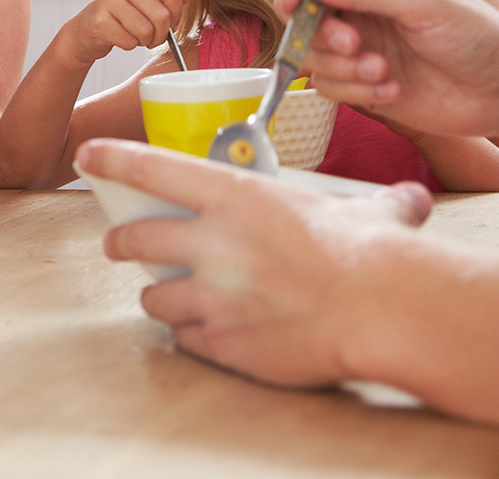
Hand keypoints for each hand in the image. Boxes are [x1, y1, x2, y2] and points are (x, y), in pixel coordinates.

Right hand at [62, 0, 190, 65]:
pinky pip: (129, 41)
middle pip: (161, 15)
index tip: (169, 24)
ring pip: (146, 30)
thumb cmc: (119, 19)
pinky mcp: (99, 21)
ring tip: (136, 38)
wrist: (84, 33)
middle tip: (152, 38)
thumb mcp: (146, 4)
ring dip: (144, 41)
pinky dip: (129, 46)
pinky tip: (121, 39)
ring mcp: (108, 0)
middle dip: (161, 35)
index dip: (176, 16)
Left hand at [77, 138, 429, 387]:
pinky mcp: (222, 343)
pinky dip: (190, 335)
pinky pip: (184, 339)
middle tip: (119, 243)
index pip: (155, 168)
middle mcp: (213, 243)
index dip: (114, 160)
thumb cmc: (374, 255)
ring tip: (166, 296)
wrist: (380, 310)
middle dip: (121, 240)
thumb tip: (411, 201)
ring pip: (154, 295)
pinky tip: (205, 333)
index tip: (87, 156)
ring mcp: (213, 296)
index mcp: (237, 197)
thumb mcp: (367, 213)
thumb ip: (377, 206)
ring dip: (157, 294)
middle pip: (138, 237)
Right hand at [274, 0, 498, 138]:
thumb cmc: (480, 35)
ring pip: (309, 52)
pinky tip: (394, 89)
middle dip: (317, 29)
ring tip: (383, 70)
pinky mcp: (362, 83)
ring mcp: (359, 45)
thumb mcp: (425, 1)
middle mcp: (360, 6)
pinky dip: (357, 91)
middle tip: (351, 42)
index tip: (294, 0)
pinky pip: (329, 86)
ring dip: (340, 66)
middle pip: (301, 8)